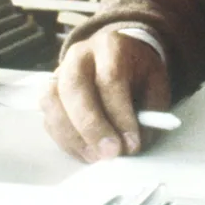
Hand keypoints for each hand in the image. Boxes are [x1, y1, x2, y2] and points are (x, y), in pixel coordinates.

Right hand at [40, 27, 170, 161]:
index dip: (119, 114)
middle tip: (110, 154)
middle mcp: (79, 55)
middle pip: (75, 88)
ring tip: (96, 158)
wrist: (119, 54)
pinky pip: (48, 118)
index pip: (109, 78)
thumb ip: (149, 112)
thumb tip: (132, 146)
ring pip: (53, 103)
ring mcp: (58, 72)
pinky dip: (65, 141)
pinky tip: (86, 153)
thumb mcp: (155, 84)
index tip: (132, 144)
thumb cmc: (138, 71)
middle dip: (91, 126)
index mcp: (110, 46)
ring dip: (73, 136)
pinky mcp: (49, 93)